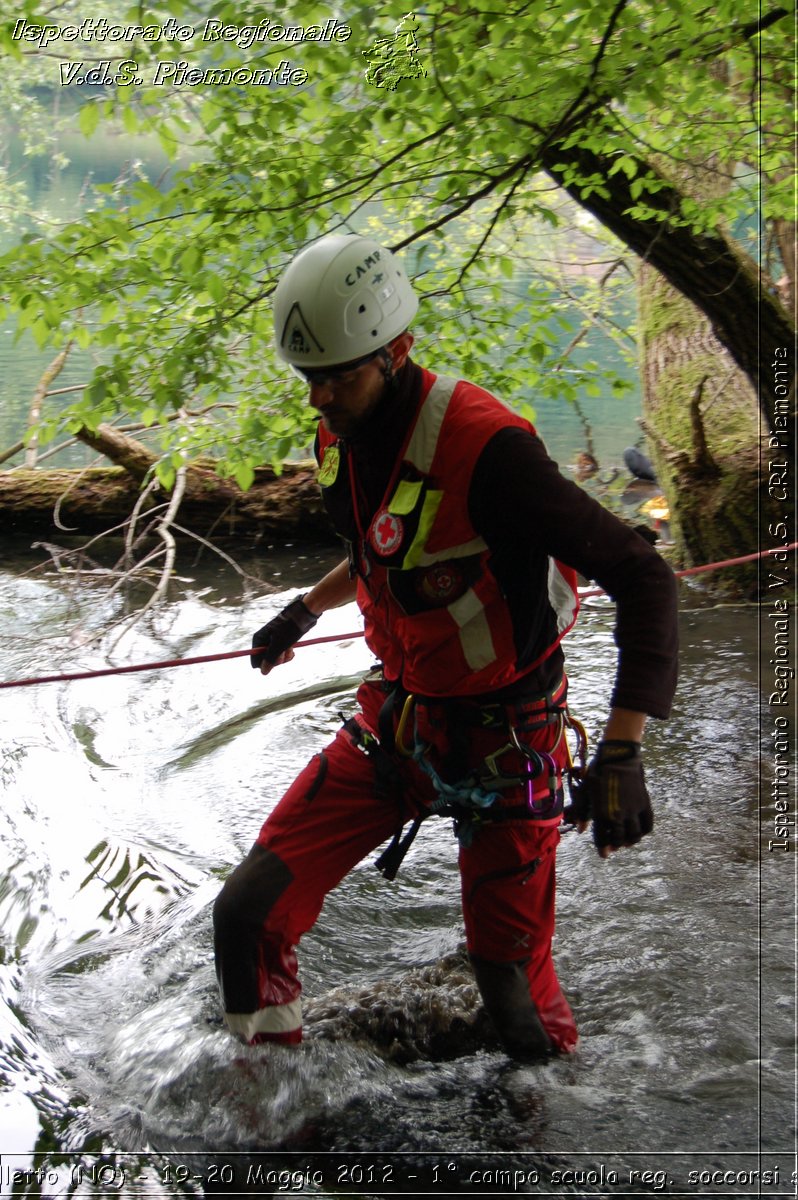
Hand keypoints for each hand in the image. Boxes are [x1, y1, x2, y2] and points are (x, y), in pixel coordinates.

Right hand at [250, 596, 318, 672]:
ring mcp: (273, 641)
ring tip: (290, 649)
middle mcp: (264, 640)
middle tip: (284, 653)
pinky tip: (292, 650)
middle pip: (266, 660)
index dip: (265, 663)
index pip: (256, 659)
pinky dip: (288, 654)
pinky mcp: (281, 641)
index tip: (275, 659)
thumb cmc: (289, 628)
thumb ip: (270, 659)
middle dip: (277, 659)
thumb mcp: (279, 645)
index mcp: (258, 639)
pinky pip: (282, 654)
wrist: (303, 616)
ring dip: (284, 657)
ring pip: (276, 658)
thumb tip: (263, 672)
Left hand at [564, 740, 652, 858]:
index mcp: (601, 813)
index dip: (603, 849)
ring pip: (634, 836)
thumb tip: (581, 831)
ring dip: (629, 841)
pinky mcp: (644, 805)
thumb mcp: (585, 792)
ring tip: (625, 841)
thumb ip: (582, 812)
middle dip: (615, 846)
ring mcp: (633, 811)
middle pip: (619, 840)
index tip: (604, 854)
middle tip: (613, 846)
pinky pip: (647, 826)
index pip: (602, 839)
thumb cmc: (598, 774)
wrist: (618, 759)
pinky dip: (643, 832)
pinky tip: (637, 831)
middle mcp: (618, 815)